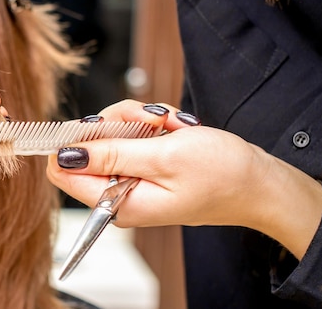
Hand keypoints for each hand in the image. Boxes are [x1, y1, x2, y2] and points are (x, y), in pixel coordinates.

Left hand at [47, 99, 321, 258]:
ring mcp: (131, 178)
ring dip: (138, 120)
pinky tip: (173, 128)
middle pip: (87, 144)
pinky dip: (150, 124)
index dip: (72, 140)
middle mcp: (118, 193)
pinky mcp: (143, 166)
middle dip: (116, 123)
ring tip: (168, 125)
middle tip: (150, 122)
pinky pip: (131, 134)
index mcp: (116, 202)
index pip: (62, 172)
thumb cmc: (222, 175)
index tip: (99, 123)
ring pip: (110, 133)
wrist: (259, 182)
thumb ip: (111, 154)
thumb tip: (65, 154)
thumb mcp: (163, 158)